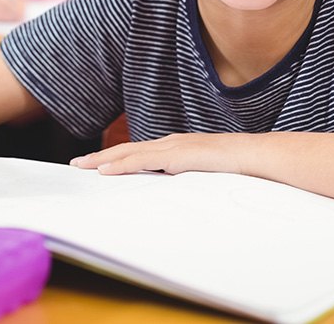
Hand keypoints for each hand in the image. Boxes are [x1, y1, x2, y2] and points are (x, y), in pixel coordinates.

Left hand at [70, 132, 253, 175]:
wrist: (255, 156)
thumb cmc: (235, 166)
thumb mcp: (205, 174)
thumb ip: (188, 178)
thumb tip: (176, 191)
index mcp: (177, 147)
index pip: (139, 152)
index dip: (117, 157)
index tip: (98, 164)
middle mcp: (171, 142)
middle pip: (127, 149)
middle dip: (101, 157)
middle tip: (78, 164)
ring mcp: (173, 147)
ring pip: (129, 153)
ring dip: (104, 160)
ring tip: (83, 166)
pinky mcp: (176, 155)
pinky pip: (142, 161)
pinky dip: (121, 164)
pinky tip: (106, 170)